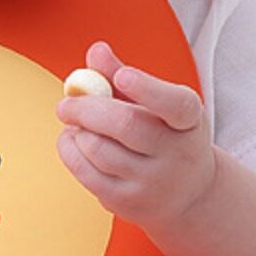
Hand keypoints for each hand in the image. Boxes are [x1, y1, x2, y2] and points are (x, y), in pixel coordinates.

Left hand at [55, 40, 216, 233]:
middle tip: (66, 104)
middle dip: (85, 108)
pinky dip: (70, 152)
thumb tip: (96, 52)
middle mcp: (178, 154)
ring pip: (99, 149)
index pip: (175, 104)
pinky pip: (87, 174)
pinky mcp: (129, 203)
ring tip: (76, 124)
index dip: (147, 88)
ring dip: (77, 131)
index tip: (122, 75)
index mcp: (189, 121)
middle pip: (125, 125)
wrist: (188, 195)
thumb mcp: (156, 104)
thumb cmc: (165, 135)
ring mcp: (154, 182)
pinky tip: (74, 142)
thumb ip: (122, 75)